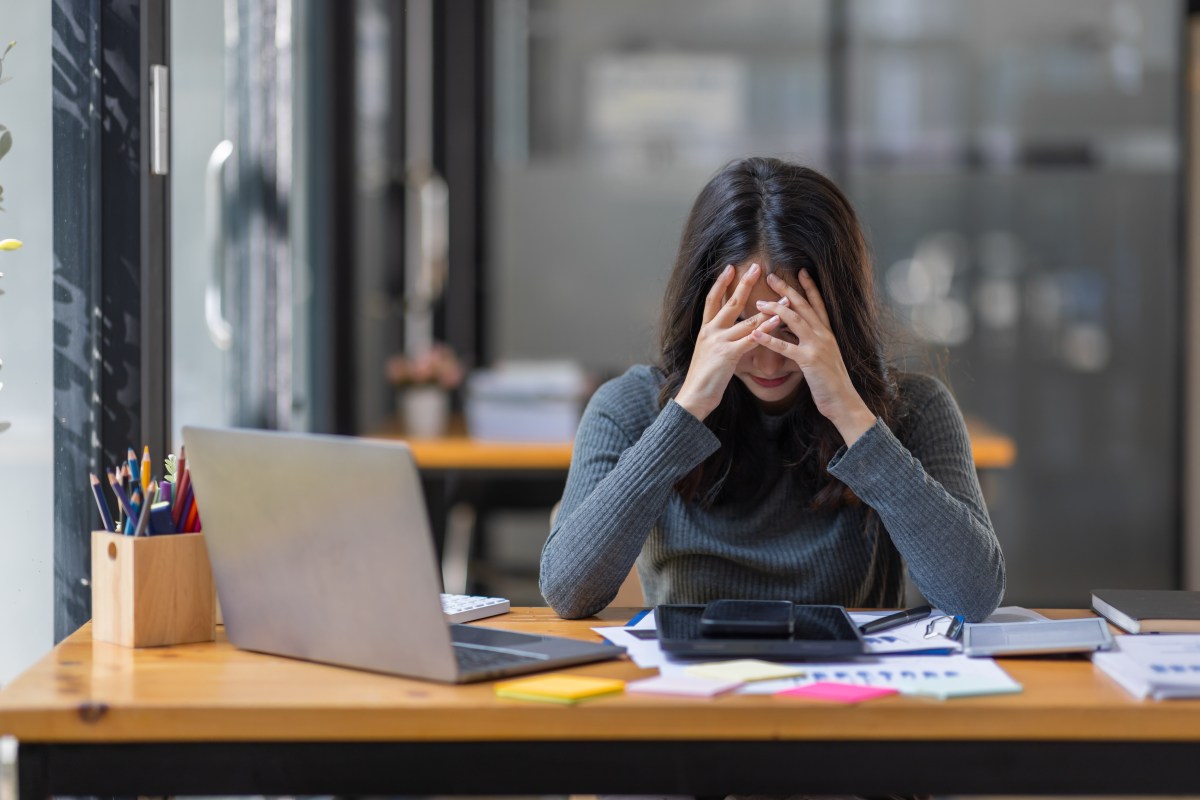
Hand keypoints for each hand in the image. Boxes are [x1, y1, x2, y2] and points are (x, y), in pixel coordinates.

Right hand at [674, 263, 773, 420]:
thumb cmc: (704, 379)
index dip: (720, 283)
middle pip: (729, 302)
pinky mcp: (727, 355)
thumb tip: (732, 335)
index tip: (730, 268)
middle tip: (756, 266)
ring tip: (783, 297)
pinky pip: (750, 339)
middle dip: (743, 283)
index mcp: (705, 330)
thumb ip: (720, 341)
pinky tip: (776, 322)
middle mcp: (710, 332)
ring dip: (767, 308)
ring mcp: (718, 342)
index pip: (712, 300)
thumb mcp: (710, 354)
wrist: (693, 397)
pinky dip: (764, 330)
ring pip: (745, 320)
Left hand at [752, 270, 876, 443]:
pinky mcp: (809, 361)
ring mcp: (817, 346)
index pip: (818, 304)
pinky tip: (756, 333)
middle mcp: (824, 335)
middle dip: (787, 290)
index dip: (809, 287)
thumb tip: (794, 333)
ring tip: (758, 302)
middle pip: (804, 306)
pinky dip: (770, 339)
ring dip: (776, 309)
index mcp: (828, 333)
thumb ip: (810, 343)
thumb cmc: (831, 382)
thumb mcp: (822, 357)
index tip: (799, 271)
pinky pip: (786, 347)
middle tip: (771, 276)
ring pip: (795, 320)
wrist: (844, 401)